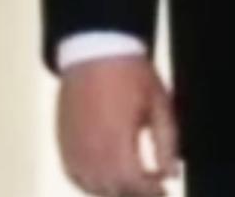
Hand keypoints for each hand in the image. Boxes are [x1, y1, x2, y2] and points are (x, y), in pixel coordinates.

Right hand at [56, 56, 178, 196]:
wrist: (95, 51)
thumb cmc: (131, 75)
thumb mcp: (159, 105)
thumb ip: (167, 143)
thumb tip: (171, 173)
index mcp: (117, 142)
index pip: (134, 184)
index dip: (151, 191)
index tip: (164, 189)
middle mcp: (91, 152)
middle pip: (113, 190)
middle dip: (135, 193)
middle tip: (152, 187)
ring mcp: (73, 149)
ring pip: (93, 188)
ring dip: (114, 191)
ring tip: (133, 184)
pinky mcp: (63, 143)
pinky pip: (74, 176)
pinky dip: (91, 184)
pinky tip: (106, 180)